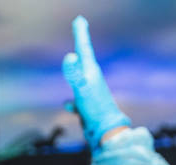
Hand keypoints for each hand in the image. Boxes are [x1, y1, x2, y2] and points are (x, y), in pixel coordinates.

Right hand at [62, 15, 130, 149]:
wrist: (107, 133)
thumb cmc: (96, 110)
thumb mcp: (83, 89)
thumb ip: (75, 73)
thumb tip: (70, 56)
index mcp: (91, 72)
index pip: (84, 48)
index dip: (81, 34)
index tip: (80, 20)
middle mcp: (92, 79)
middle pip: (84, 57)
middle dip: (81, 43)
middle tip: (80, 26)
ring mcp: (90, 93)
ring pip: (80, 76)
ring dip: (75, 69)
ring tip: (75, 60)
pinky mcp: (88, 106)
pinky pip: (77, 99)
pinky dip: (72, 101)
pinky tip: (68, 105)